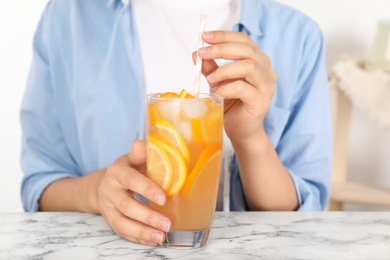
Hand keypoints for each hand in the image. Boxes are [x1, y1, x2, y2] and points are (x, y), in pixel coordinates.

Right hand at [97, 140, 171, 245]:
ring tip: (162, 237)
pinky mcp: (110, 220)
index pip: (132, 180)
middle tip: (168, 224)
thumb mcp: (132, 159)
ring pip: (122, 223)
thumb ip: (140, 154)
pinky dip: (138, 238)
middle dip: (148, 217)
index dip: (147, 190)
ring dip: (142, 232)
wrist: (104, 184)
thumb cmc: (127, 170)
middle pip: (127, 206)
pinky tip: (153, 241)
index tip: (164, 199)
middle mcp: (109, 190)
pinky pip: (122, 232)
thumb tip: (142, 143)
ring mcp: (107, 207)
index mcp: (117, 172)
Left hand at [193, 31, 276, 145]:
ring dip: (225, 69)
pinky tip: (217, 93)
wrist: (239, 130)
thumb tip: (196, 53)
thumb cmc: (230, 104)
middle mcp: (266, 71)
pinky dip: (227, 88)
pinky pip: (244, 88)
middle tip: (203, 53)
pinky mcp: (261, 102)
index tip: (204, 37)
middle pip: (247, 50)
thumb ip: (210, 68)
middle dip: (222, 48)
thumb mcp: (217, 82)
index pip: (244, 41)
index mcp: (257, 61)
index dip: (224, 36)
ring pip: (249, 66)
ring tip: (210, 79)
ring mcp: (266, 86)